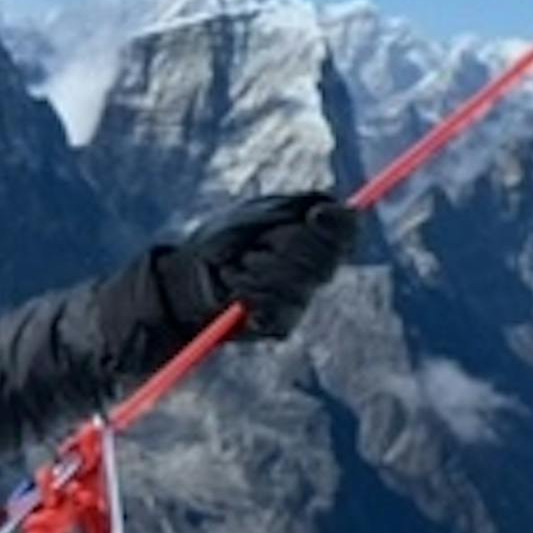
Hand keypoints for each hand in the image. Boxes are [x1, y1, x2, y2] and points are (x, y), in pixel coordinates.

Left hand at [172, 192, 361, 341]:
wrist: (184, 282)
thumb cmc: (217, 242)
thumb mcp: (252, 216)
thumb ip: (290, 211)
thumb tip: (323, 209)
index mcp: (312, 234)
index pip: (347, 228)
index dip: (338, 222)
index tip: (314, 216)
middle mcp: (313, 266)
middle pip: (326, 257)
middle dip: (285, 248)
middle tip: (251, 250)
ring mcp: (301, 297)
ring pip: (301, 284)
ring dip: (260, 273)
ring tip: (235, 271)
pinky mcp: (283, 323)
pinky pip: (283, 311)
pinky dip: (253, 298)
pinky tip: (237, 297)